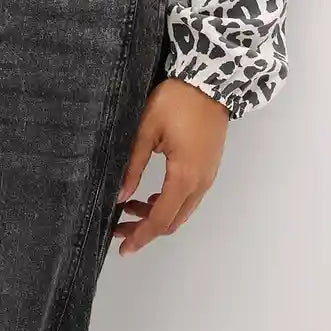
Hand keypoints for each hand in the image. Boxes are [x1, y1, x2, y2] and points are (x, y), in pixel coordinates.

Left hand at [112, 77, 229, 255]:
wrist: (211, 81)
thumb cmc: (175, 101)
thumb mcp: (147, 129)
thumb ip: (133, 165)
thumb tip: (120, 197)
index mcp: (184, 176)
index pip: (160, 219)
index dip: (141, 236)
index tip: (123, 248)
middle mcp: (200, 183)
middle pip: (173, 221)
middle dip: (145, 229)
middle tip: (119, 227)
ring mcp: (208, 176)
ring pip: (182, 210)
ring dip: (157, 215)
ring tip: (129, 208)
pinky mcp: (209, 168)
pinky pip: (189, 197)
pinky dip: (169, 203)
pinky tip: (151, 195)